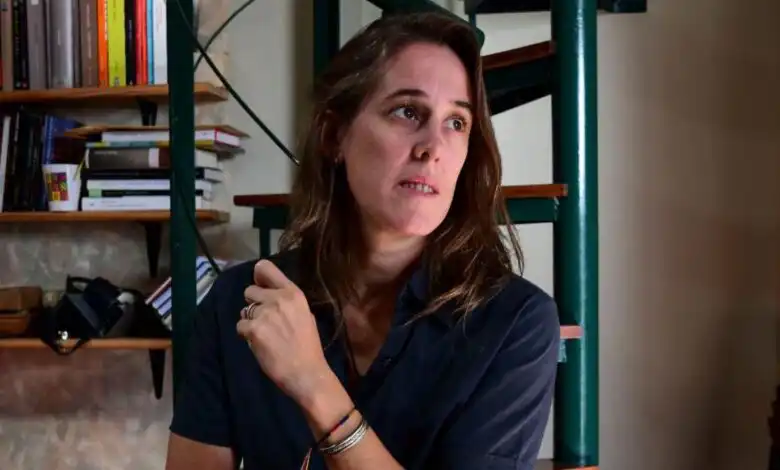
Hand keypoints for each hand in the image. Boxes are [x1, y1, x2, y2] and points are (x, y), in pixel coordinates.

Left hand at [236, 259, 331, 404]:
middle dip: (254, 304)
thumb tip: (271, 297)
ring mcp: (265, 313)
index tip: (259, 284)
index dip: (258, 275)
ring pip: (244, 310)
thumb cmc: (308, 347)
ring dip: (250, 321)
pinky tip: (259, 344)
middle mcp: (278, 299)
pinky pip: (240, 327)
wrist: (306, 372)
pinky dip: (246, 336)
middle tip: (265, 321)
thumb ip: (288, 303)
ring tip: (264, 335)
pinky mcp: (254, 330)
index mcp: (294, 293)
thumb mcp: (305, 315)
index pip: (266, 268)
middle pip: (249, 291)